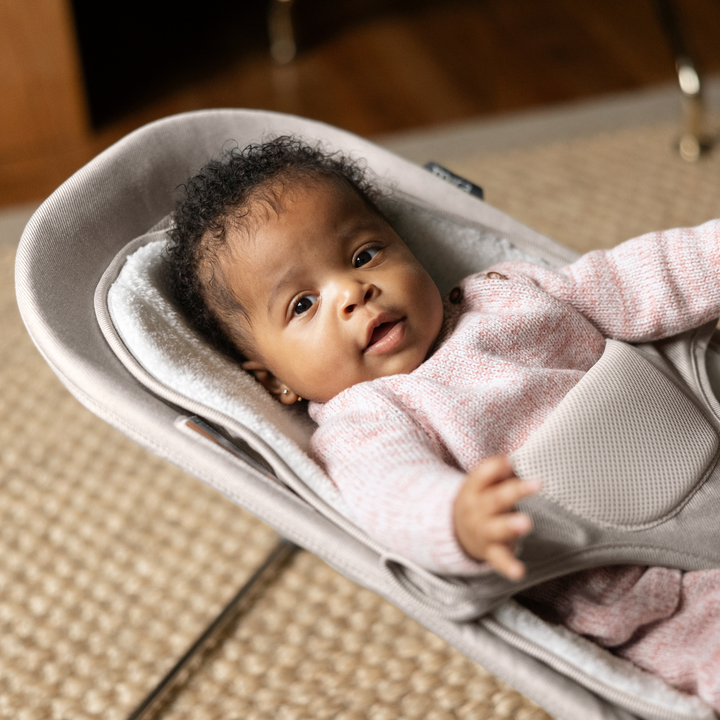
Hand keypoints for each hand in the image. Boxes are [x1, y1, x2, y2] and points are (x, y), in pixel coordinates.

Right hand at [453, 456, 540, 580]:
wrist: (455, 531)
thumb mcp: (481, 483)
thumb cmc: (479, 501)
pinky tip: (519, 571)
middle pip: (495, 499)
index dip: (495, 468)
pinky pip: (499, 559)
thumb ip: (496, 470)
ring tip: (525, 523)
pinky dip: (509, 566)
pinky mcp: (490, 551)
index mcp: (473, 488)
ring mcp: (482, 531)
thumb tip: (510, 459)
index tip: (509, 462)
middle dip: (515, 491)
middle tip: (537, 483)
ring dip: (510, 525)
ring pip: (495, 528)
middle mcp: (476, 509)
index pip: (482, 475)